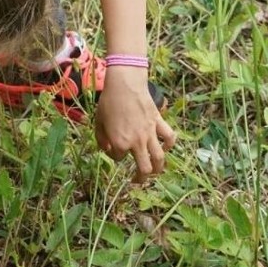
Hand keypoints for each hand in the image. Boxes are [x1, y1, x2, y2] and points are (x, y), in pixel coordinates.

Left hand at [95, 66, 175, 181]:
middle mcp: (137, 142)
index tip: (112, 149)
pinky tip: (165, 148)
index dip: (115, 155)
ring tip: (154, 172)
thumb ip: (101, 139)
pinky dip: (169, 145)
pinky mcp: (159, 123)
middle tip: (137, 181)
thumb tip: (108, 150)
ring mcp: (150, 133)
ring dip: (158, 168)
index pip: (119, 158)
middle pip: (145, 169)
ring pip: (160, 158)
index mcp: (120, 143)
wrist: (125, 85)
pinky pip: (169, 137)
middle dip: (141, 179)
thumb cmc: (108, 102)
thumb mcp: (98, 122)